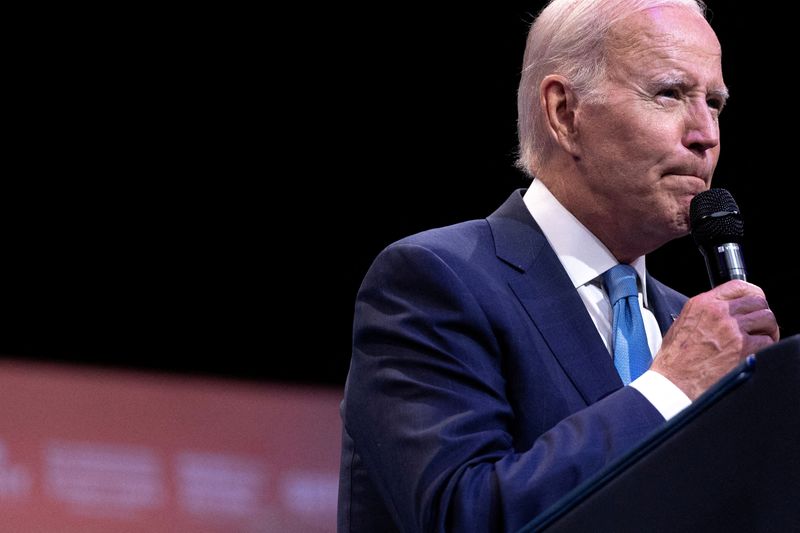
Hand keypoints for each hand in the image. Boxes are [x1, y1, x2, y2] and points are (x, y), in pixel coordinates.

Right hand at [650, 280, 778, 399]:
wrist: (673, 382)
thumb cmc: (673, 359)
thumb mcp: (681, 324)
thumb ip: (704, 313)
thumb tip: (723, 313)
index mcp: (701, 304)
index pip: (737, 286)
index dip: (752, 294)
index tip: (755, 303)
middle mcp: (718, 312)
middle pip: (757, 302)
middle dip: (761, 315)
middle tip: (759, 327)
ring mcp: (732, 329)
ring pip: (767, 319)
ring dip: (766, 331)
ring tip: (759, 341)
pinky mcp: (743, 348)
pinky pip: (767, 341)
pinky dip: (765, 347)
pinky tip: (755, 353)